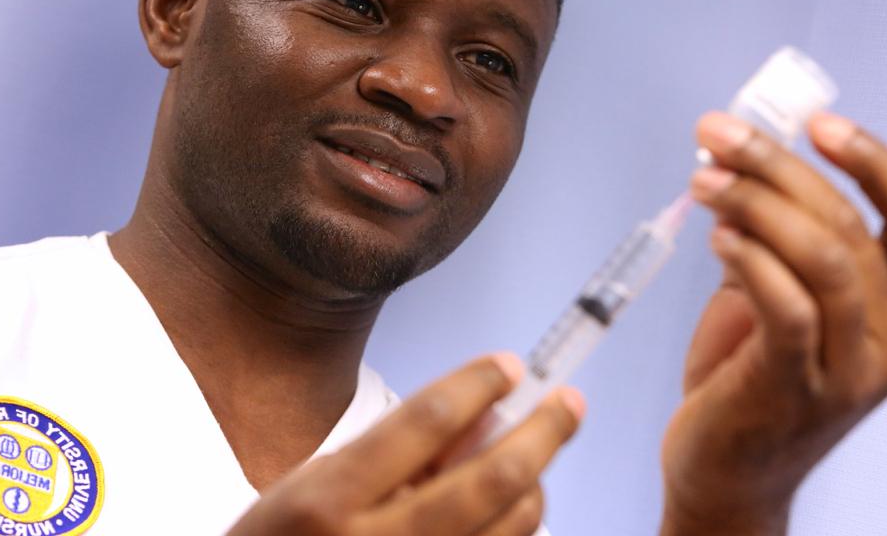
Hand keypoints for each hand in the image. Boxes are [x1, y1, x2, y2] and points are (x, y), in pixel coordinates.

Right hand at [229, 354, 584, 535]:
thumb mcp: (318, 481)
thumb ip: (395, 449)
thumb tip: (481, 409)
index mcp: (331, 499)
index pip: (425, 421)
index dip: (477, 384)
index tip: (508, 365)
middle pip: (489, 479)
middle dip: (542, 430)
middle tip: (568, 400)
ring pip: (511, 526)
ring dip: (535, 481)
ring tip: (535, 455)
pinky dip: (516, 525)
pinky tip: (513, 504)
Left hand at [660, 111, 886, 535]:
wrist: (726, 471)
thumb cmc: (749, 375)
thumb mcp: (775, 296)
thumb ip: (773, 236)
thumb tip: (736, 157)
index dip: (874, 160)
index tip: (817, 121)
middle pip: (850, 223)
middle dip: (778, 166)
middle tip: (716, 135)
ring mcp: (852, 370)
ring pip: (823, 257)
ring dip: (756, 203)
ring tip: (704, 180)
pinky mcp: (799, 391)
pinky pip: (786, 306)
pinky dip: (750, 257)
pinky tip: (717, 234)